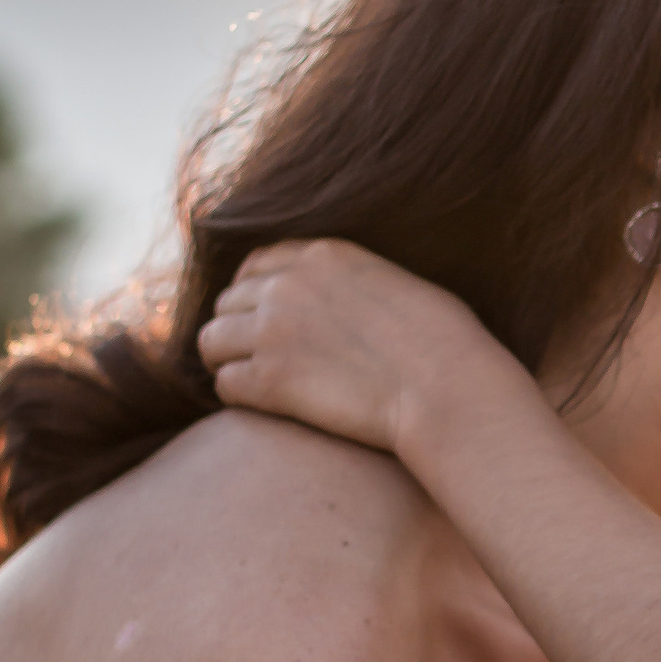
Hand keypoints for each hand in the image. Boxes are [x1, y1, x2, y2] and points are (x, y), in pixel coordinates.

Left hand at [197, 240, 491, 455]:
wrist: (448, 387)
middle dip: (237, 330)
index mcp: (321, 256)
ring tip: (250, 381)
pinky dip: (237, 395)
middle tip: (255, 359)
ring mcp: (273, 331)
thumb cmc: (445, 345)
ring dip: (227, 361)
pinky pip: (225, 384)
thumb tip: (342, 305)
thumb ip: (352, 284)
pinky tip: (263, 405)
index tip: (262, 319)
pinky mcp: (270, 379)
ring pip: (212, 342)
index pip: (256, 265)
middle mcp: (288, 286)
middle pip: (227, 303)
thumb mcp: (396, 286)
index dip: (252, 294)